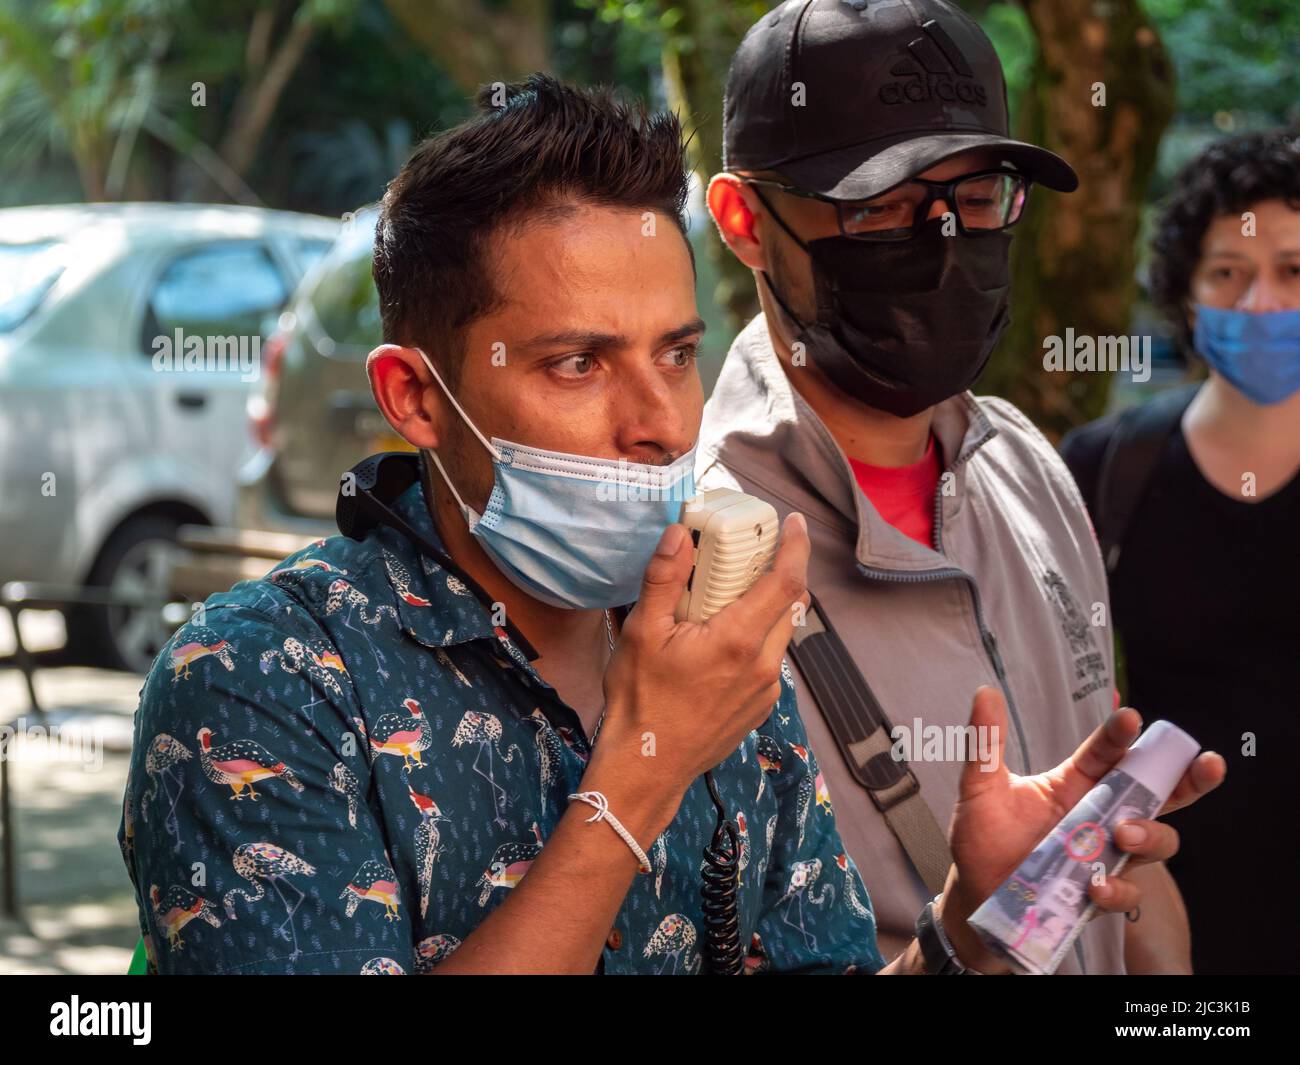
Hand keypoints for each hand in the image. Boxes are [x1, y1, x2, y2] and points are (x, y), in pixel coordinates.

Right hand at [590, 512, 810, 814]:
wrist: (647, 767)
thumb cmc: (640, 700)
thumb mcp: (642, 632)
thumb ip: (664, 578)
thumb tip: (678, 533)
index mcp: (739, 640)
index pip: (787, 582)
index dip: (797, 547)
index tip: (795, 522)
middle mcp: (764, 665)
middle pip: (790, 605)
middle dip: (780, 572)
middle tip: (753, 551)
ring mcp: (766, 690)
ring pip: (781, 634)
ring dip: (767, 607)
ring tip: (732, 595)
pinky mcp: (759, 708)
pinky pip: (769, 661)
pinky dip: (757, 638)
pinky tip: (723, 639)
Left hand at [936, 687, 1225, 972]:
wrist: (976, 894)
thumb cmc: (983, 837)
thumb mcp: (980, 788)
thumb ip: (986, 745)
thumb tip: (985, 693)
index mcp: (1075, 783)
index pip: (1109, 753)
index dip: (1123, 735)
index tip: (1130, 718)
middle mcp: (1099, 815)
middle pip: (1158, 793)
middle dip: (1188, 779)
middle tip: (1206, 765)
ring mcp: (1103, 854)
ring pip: (1156, 841)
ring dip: (1150, 834)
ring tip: (1122, 832)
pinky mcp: (1097, 893)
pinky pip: (1126, 892)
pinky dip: (1118, 889)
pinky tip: (1096, 886)